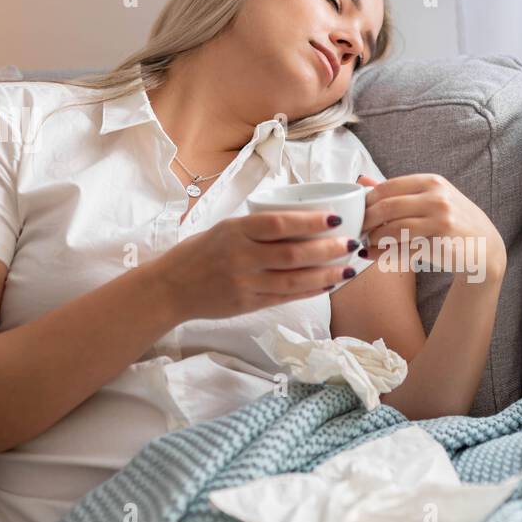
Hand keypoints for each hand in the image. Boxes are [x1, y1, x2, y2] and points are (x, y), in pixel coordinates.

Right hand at [156, 210, 360, 321]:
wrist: (171, 287)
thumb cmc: (202, 252)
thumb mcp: (226, 228)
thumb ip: (259, 226)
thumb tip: (305, 219)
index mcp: (236, 231)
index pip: (278, 224)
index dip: (309, 221)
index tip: (335, 217)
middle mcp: (240, 257)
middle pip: (292, 254)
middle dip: (327, 250)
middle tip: (351, 244)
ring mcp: (244, 283)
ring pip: (293, 280)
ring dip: (325, 275)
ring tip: (347, 268)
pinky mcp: (247, 304)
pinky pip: (285, 297)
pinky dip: (309, 291)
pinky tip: (327, 285)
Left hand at [358, 173, 505, 282]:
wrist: (485, 248)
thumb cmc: (453, 224)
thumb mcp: (429, 201)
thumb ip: (397, 192)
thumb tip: (361, 180)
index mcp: (431, 182)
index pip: (387, 187)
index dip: (366, 201)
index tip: (357, 213)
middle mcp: (436, 196)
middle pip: (386, 206)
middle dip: (365, 220)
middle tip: (356, 230)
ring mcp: (441, 217)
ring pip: (393, 227)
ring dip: (373, 237)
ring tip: (366, 242)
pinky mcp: (441, 239)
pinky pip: (403, 246)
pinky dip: (382, 252)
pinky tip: (372, 255)